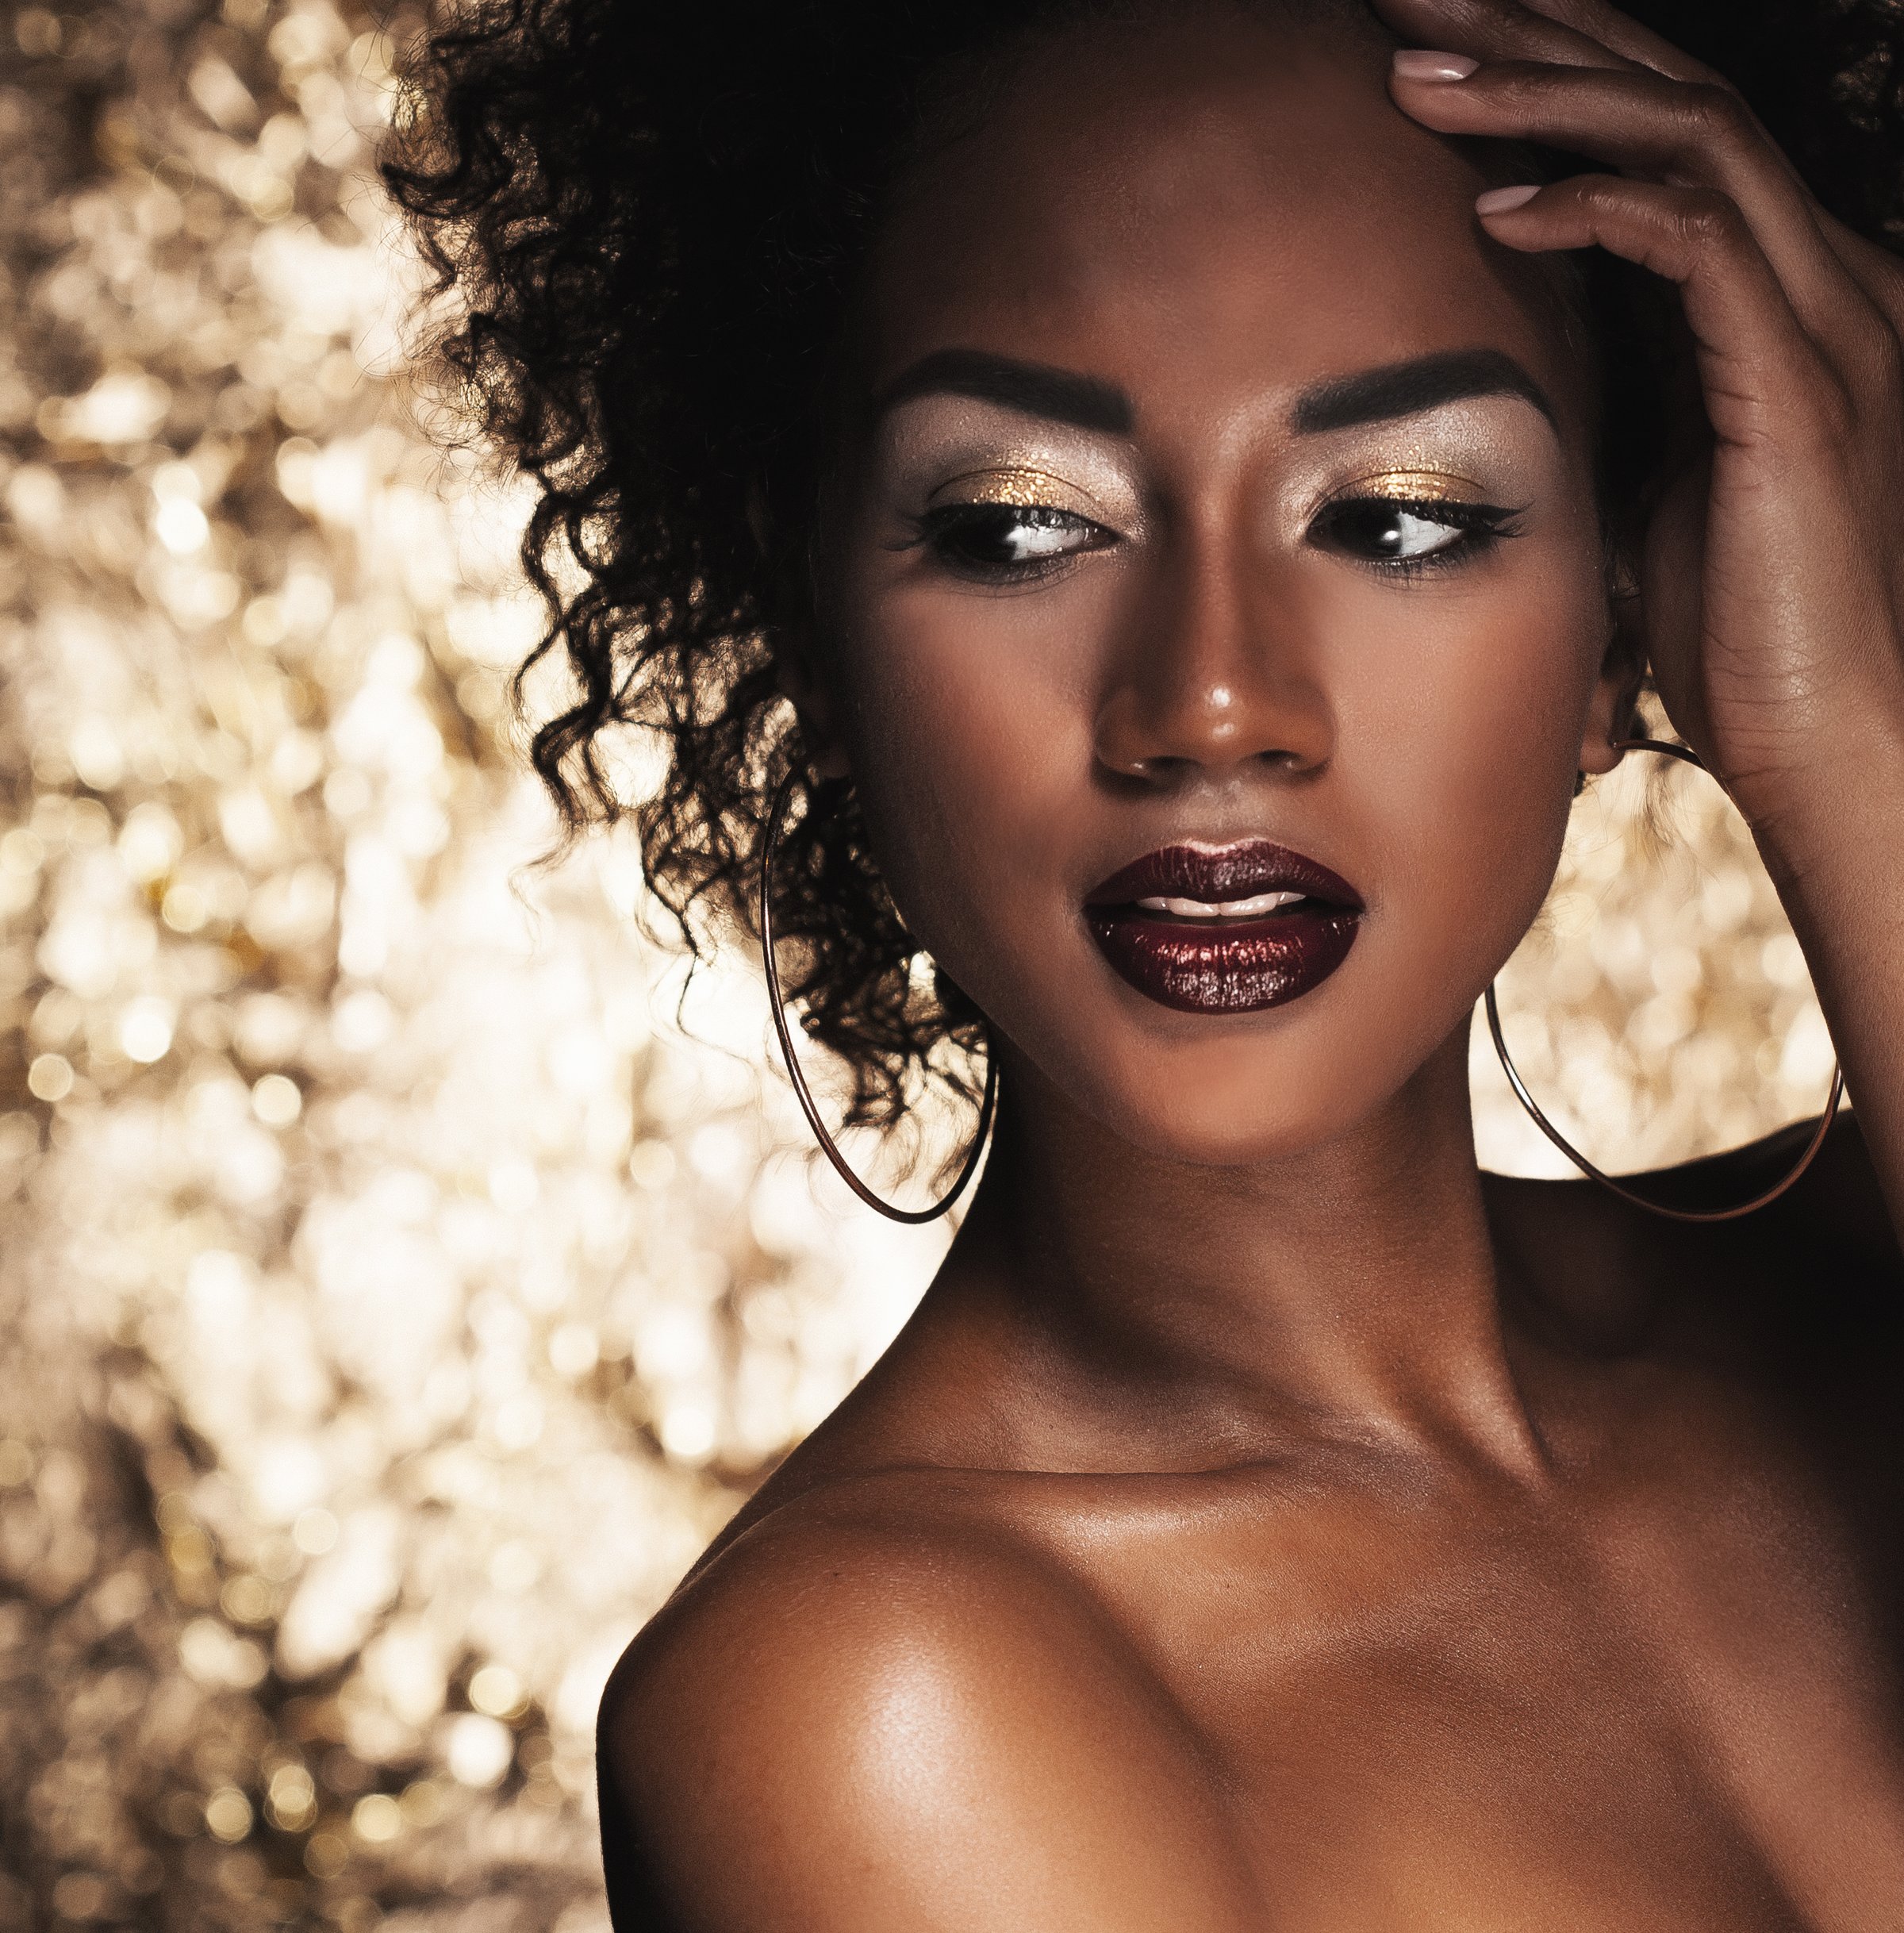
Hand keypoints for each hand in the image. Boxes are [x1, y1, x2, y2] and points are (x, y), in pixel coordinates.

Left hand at [1375, 0, 1903, 828]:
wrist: (1833, 733)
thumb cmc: (1736, 628)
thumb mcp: (1652, 477)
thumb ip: (1609, 390)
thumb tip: (1501, 350)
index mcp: (1777, 289)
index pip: (1659, 128)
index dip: (1546, 65)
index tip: (1419, 40)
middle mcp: (1817, 270)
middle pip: (1670, 89)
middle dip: (1533, 28)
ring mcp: (1824, 315)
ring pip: (1684, 133)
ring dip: (1543, 91)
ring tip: (1415, 70)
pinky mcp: (1798, 382)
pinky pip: (1694, 244)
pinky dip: (1593, 207)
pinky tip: (1492, 208)